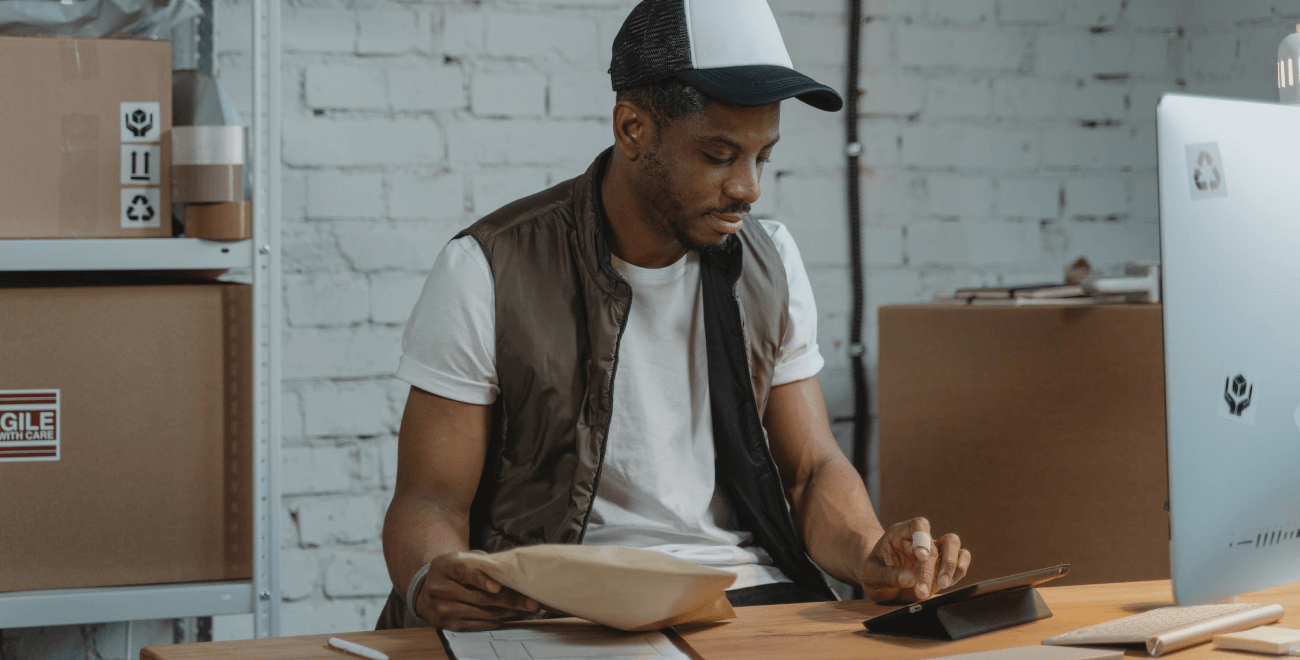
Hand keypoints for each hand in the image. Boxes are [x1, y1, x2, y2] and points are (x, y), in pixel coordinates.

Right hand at [415, 551, 541, 630]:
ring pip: (482, 613)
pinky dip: (498, 620)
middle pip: (479, 597)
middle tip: (531, 602)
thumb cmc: (453, 571)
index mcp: (443, 566)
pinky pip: (478, 624)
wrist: (426, 590)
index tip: (498, 586)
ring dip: (509, 612)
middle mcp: (439, 589)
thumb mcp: (461, 558)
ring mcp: (443, 609)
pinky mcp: (449, 624)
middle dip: (509, 600)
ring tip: (528, 609)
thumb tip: (510, 569)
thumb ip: (481, 562)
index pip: (463, 572)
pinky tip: (512, 615)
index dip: (481, 579)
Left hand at [858, 517, 971, 603]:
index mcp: (900, 534)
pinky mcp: (943, 565)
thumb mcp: (871, 575)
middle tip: (920, 591)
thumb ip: (887, 576)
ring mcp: (934, 551)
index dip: (922, 536)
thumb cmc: (873, 574)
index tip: (921, 555)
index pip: (918, 524)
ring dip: (951, 565)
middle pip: (934, 544)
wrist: (881, 582)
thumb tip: (909, 578)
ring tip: (942, 585)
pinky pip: (961, 558)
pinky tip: (948, 583)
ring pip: (953, 545)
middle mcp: (919, 540)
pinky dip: (960, 569)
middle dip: (929, 569)